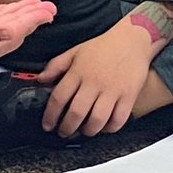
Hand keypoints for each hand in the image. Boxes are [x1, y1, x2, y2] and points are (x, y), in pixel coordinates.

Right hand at [0, 0, 56, 71]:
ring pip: (3, 22)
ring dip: (19, 12)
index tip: (48, 11)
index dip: (33, 21)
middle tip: (49, 6)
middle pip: (14, 28)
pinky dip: (0, 11)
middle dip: (31, 16)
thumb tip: (11, 32)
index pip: (17, 32)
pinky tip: (7, 8)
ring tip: (35, 4)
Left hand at [38, 22, 153, 137]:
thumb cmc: (103, 47)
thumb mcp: (75, 51)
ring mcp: (112, 90)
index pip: (59, 97)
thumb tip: (40, 79)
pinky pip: (118, 119)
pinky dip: (110, 128)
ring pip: (97, 120)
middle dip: (67, 128)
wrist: (132, 40)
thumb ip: (56, 66)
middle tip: (64, 132)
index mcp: (78, 72)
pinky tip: (104, 127)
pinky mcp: (129, 96)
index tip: (47, 125)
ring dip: (88, 131)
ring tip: (83, 131)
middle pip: (76, 113)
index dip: (50, 115)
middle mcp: (94, 82)